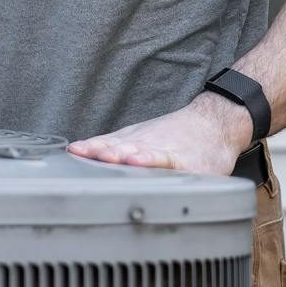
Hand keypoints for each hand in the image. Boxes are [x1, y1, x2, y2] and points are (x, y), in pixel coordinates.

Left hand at [66, 94, 251, 175]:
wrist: (214, 124)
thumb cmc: (174, 135)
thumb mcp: (140, 136)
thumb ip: (113, 145)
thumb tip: (79, 152)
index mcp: (131, 142)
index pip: (105, 144)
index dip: (88, 148)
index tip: (71, 151)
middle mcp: (143, 145)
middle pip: (117, 147)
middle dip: (99, 152)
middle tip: (81, 154)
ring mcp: (162, 151)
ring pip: (138, 152)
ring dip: (121, 154)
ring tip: (106, 157)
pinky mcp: (184, 162)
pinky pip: (165, 161)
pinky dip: (151, 161)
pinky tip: (140, 162)